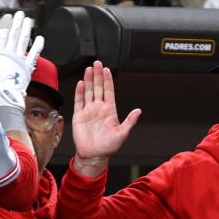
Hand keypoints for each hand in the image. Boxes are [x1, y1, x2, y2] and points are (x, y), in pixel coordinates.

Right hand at [0, 10, 44, 110]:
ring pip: (24, 41)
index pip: (3, 34)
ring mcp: (20, 60)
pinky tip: (40, 38)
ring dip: (27, 30)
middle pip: (15, 35)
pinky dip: (38, 46)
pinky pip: (34, 55)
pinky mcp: (27, 68)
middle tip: (21, 13)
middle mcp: (10, 53)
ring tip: (29, 21)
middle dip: (18, 23)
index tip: (8, 16)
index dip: (6, 24)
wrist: (4, 97)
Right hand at [71, 61, 141, 176]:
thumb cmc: (108, 146)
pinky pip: (79, 101)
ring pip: (89, 91)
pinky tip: (81, 83)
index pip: (109, 91)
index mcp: (110, 110)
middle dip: (97, 75)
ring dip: (88, 80)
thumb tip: (138, 111)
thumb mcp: (122, 133)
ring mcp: (89, 111)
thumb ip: (130, 121)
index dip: (108, 80)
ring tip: (89, 69)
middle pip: (98, 87)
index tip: (107, 70)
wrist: (94, 155)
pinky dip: (79, 92)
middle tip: (97, 63)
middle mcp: (99, 108)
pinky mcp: (79, 116)